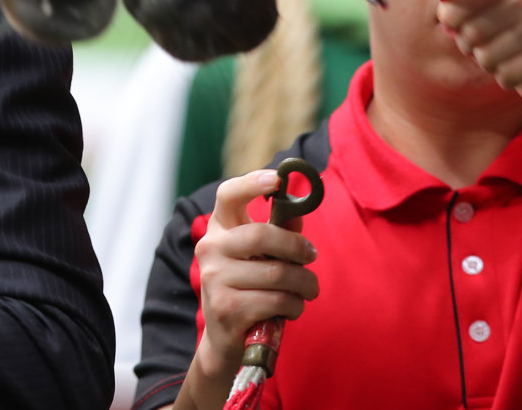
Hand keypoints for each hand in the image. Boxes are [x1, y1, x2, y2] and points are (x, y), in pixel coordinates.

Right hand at [187, 170, 318, 388]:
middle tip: (312, 256)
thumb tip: (299, 210)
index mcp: (218, 230)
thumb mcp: (259, 259)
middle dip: (296, 246)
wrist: (225, 342)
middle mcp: (210, 249)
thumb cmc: (248, 291)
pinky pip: (276, 300)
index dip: (252, 183)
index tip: (278, 179)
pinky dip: (294, 306)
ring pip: (276, 273)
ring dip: (304, 283)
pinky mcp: (226, 308)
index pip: (228, 195)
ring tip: (308, 290)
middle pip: (261, 234)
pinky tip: (291, 309)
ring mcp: (214, 279)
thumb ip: (277, 235)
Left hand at [438, 0, 521, 102]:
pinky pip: (506, 75)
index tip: (451, 24)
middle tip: (484, 47)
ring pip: (486, 56)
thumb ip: (458, 5)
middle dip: (470, 46)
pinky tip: (521, 73)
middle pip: (471, 30)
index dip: (450, 14)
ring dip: (489, 65)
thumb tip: (445, 12)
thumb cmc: (510, 38)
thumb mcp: (485, 14)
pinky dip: (506, 79)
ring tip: (505, 60)